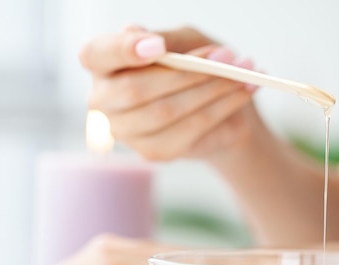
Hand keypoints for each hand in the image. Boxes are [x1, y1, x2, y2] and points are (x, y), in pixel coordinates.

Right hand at [79, 26, 258, 160]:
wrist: (220, 108)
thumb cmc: (196, 66)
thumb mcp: (186, 41)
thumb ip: (168, 40)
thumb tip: (144, 38)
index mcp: (103, 64)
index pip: (95, 55)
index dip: (121, 50)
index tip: (157, 47)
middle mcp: (103, 99)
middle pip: (135, 88)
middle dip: (187, 71)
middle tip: (227, 58)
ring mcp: (123, 130)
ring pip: (164, 111)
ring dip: (210, 90)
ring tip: (242, 75)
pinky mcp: (151, 152)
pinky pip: (185, 131)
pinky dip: (218, 110)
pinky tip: (241, 95)